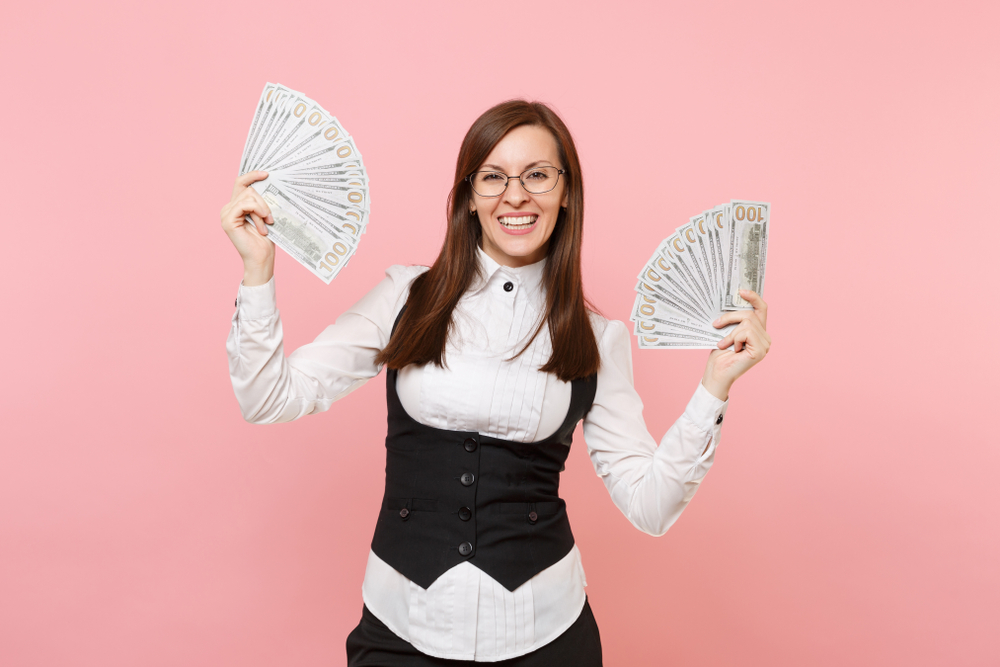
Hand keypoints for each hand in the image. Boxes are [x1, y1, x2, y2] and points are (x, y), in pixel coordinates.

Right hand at [220, 171, 274, 285]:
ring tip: (267, 223)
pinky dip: (258, 211)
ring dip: (262, 209)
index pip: (241, 183)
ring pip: (248, 196)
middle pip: (247, 189)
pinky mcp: (228, 220)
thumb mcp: (265, 215)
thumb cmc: (265, 239)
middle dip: (263, 201)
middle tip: (270, 217)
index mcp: (236, 206)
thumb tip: (268, 181)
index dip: (252, 175)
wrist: (262, 258)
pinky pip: (245, 204)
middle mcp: (228, 208)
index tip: (266, 173)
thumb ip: (261, 200)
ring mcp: (226, 214)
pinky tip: (263, 223)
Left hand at [701, 290, 771, 400]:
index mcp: (758, 332)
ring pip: (747, 322)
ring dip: (730, 332)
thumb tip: (731, 301)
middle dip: (731, 316)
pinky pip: (746, 332)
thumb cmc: (720, 356)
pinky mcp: (760, 350)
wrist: (716, 374)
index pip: (761, 309)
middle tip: (716, 324)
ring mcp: (765, 344)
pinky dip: (734, 338)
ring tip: (723, 344)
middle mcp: (765, 338)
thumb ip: (734, 320)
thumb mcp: (726, 332)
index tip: (741, 290)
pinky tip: (731, 349)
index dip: (753, 297)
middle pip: (751, 313)